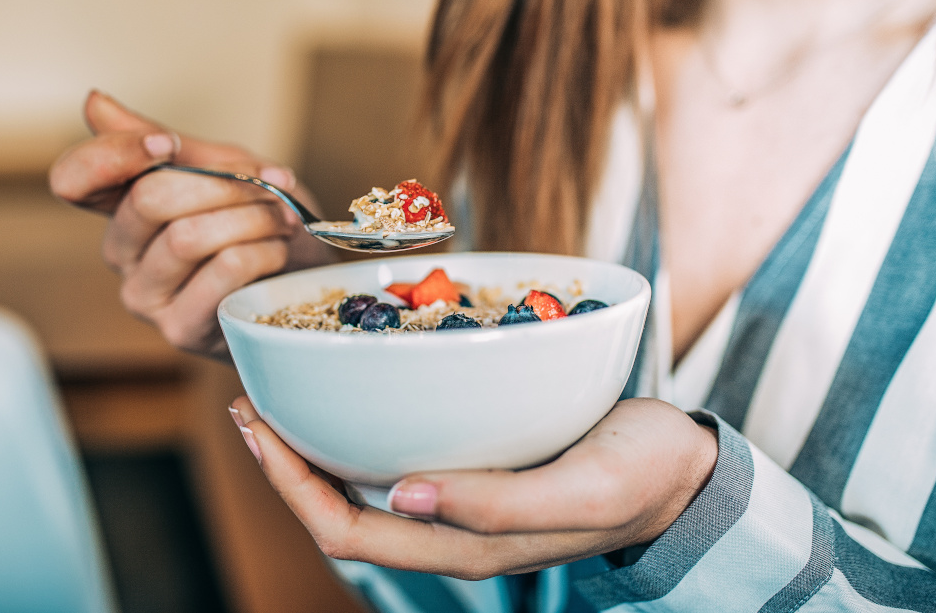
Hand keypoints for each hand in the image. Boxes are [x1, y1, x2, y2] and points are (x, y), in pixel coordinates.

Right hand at [49, 90, 330, 356]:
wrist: (305, 279)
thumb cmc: (260, 222)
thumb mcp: (221, 167)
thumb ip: (163, 139)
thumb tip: (93, 102)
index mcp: (121, 207)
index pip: (73, 178)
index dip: (114, 154)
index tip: (168, 145)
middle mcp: (122, 254)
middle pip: (148, 199)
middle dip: (223, 184)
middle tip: (270, 185)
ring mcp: (145, 296)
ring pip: (188, 236)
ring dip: (252, 217)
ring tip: (281, 218)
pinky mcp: (180, 329)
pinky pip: (222, 270)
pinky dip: (262, 250)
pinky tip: (278, 250)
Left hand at [228, 396, 717, 579]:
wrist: (685, 470)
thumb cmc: (642, 475)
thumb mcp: (585, 490)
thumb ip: (499, 504)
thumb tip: (402, 495)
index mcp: (467, 545)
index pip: (349, 531)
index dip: (291, 486)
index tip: (256, 426)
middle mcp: (451, 528)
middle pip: (341, 512)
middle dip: (286, 464)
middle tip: (250, 401)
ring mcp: (462, 501)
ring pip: (364, 487)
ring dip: (315, 448)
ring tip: (282, 396)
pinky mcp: (478, 468)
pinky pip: (400, 457)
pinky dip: (362, 427)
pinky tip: (355, 390)